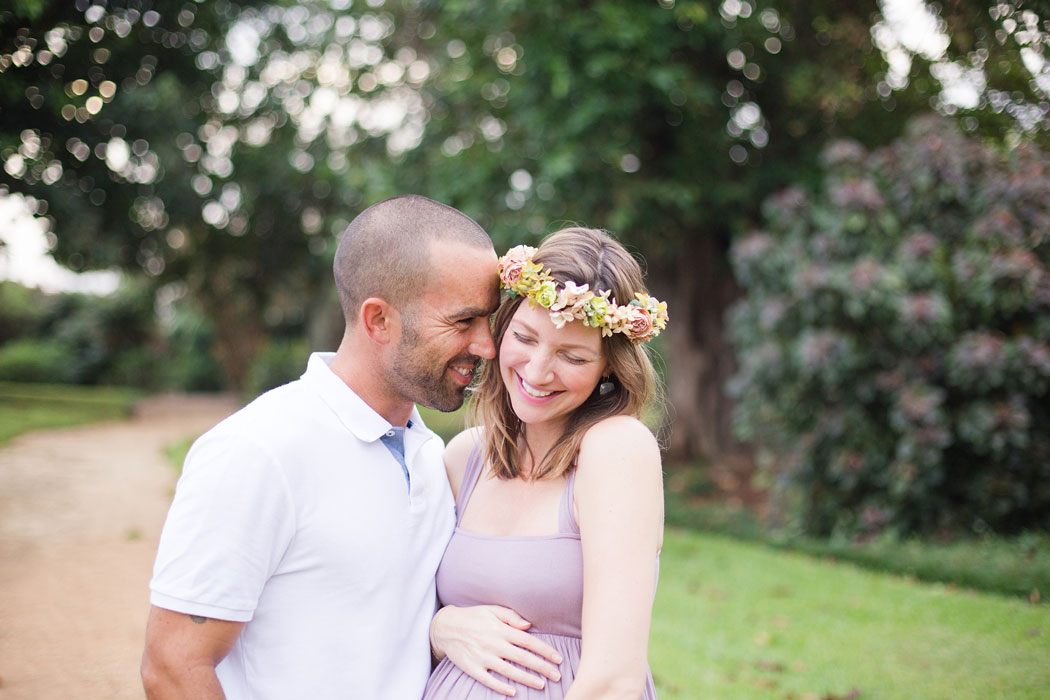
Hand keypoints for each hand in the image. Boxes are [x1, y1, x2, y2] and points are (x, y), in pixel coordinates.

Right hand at [430, 605, 563, 695]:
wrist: (445, 627)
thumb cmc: (472, 617)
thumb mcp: (491, 610)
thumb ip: (511, 616)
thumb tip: (529, 625)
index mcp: (500, 629)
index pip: (528, 641)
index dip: (544, 650)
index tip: (557, 658)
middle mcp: (493, 643)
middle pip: (522, 658)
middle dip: (542, 667)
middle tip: (557, 675)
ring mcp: (482, 657)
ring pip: (509, 671)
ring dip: (527, 679)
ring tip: (542, 685)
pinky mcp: (472, 668)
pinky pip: (488, 680)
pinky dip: (501, 687)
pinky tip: (513, 692)